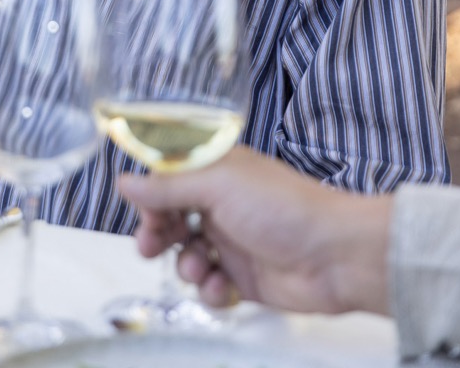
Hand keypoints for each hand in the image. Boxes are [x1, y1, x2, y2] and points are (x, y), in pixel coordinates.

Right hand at [119, 146, 391, 318]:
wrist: (333, 257)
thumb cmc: (283, 207)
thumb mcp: (218, 185)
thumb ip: (168, 185)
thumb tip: (125, 181)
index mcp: (218, 170)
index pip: (170, 176)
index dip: (151, 194)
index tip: (142, 210)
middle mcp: (222, 203)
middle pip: (172, 217)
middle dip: (157, 233)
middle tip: (150, 246)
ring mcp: (232, 241)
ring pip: (186, 253)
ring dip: (184, 263)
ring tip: (197, 268)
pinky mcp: (243, 277)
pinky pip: (209, 285)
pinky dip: (209, 289)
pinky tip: (220, 287)